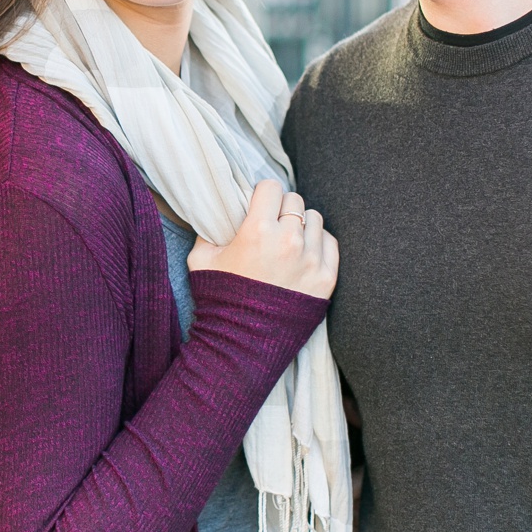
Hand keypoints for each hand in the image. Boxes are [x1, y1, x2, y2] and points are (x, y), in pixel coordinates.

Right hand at [188, 180, 338, 299]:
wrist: (241, 343)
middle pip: (294, 201)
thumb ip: (210, 231)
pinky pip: (329, 242)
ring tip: (288, 241)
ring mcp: (310, 260)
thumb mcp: (201, 259)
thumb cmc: (218, 300)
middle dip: (281, 209)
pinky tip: (303, 253)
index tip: (259, 205)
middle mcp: (288, 241)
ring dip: (301, 225)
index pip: (271, 187)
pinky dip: (318, 243)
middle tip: (272, 225)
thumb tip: (219, 215)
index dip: (262, 194)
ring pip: (314, 219)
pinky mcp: (325, 278)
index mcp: (257, 231)